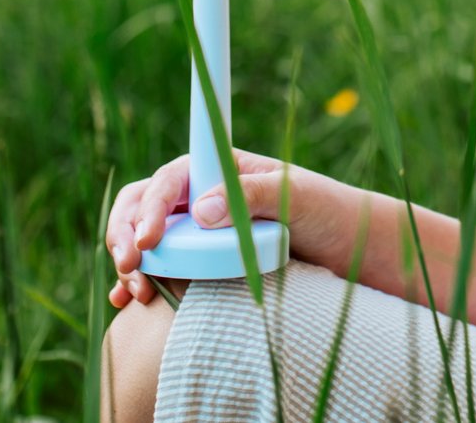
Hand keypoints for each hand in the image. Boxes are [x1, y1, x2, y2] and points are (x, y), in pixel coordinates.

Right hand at [104, 147, 359, 307]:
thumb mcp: (296, 196)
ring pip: (144, 241)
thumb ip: (251, 195)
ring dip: (129, 262)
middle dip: (126, 233)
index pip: (170, 179)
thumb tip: (201, 209)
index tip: (147, 239)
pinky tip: (125, 302)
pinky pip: (159, 271)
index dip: (149, 205)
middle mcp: (201, 199)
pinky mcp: (201, 265)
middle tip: (129, 266)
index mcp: (218, 171)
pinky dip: (137, 283)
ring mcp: (198, 234)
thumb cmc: (327, 211)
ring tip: (132, 292)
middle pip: (143, 206)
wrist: (350, 250)